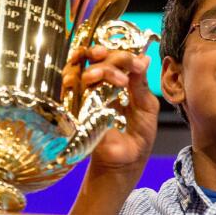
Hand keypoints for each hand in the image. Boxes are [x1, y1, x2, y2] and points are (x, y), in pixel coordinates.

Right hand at [65, 45, 158, 172]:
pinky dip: (78, 80)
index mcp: (114, 82)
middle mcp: (95, 86)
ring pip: (78, 69)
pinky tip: (92, 81)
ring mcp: (82, 97)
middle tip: (127, 64)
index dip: (118, 53)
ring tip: (119, 80)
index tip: (136, 61)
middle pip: (91, 58)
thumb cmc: (137, 136)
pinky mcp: (74, 110)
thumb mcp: (146, 107)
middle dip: (109, 56)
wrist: (127, 161)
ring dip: (99, 68)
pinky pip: (69, 90)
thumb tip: (144, 58)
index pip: (109, 58)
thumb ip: (141, 84)